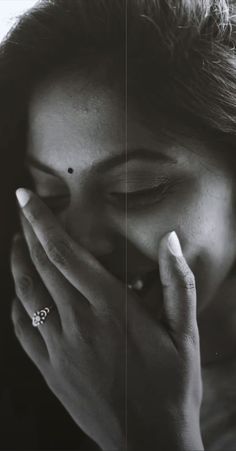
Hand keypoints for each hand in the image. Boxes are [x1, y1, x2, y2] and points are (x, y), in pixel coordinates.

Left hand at [11, 188, 203, 450]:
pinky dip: (17, 304)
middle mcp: (78, 323)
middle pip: (42, 266)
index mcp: (111, 309)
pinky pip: (23, 330)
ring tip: (17, 241)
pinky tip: (19, 293)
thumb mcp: (186, 333)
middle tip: (21, 207)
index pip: (66, 253)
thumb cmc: (172, 385)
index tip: (27, 197)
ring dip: (18, 263)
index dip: (43, 222)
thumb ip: (178, 282)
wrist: (148, 442)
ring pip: (27, 294)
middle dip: (28, 231)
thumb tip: (170, 239)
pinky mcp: (50, 370)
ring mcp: (59, 348)